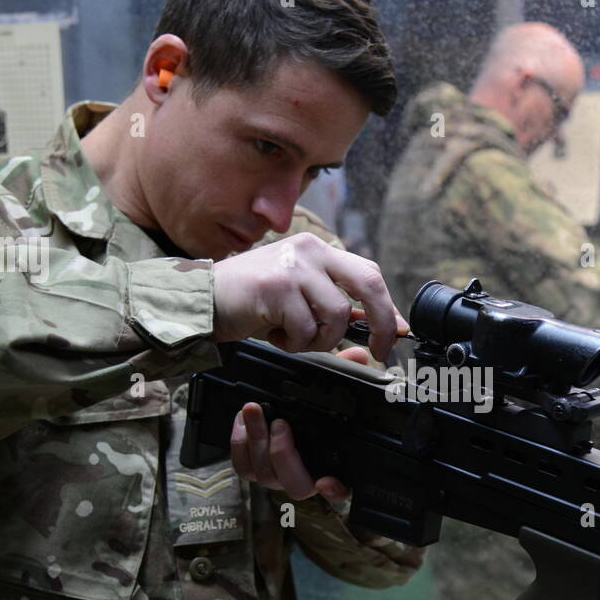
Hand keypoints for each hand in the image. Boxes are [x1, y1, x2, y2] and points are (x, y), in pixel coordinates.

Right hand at [212, 232, 407, 362]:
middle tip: (380, 351)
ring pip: (336, 314)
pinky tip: (274, 334)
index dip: (388, 306)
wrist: (203, 299)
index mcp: (319, 249)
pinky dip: (294, 343)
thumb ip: (336, 311)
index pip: (368, 273)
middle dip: (381, 322)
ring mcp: (293, 267)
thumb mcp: (299, 300)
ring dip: (319, 339)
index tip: (397, 333)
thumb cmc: (251, 301)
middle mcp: (310, 250)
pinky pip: (305, 328)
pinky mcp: (276, 287)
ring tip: (293, 336)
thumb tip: (379, 332)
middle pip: (367, 283)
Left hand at [229, 347, 369, 501]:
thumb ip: (345, 372)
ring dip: (257, 441)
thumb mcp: (329, 387)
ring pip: (265, 474)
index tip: (327, 482)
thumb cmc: (311, 404)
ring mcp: (277, 476)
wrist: (277, 406)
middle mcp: (305, 477)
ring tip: (253, 410)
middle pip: (295, 485)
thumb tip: (358, 356)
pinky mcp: (253, 467)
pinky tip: (242, 420)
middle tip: (280, 424)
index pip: (339, 490)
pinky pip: (243, 467)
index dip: (334, 491)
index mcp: (331, 466)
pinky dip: (239, 445)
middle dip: (283, 455)